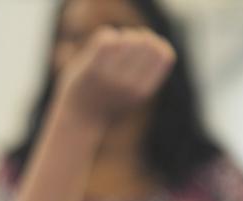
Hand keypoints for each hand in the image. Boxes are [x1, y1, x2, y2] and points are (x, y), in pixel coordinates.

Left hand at [58, 27, 176, 125]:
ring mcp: (110, 77)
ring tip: (111, 46)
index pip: (165, 55)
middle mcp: (129, 85)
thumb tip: (150, 40)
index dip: (157, 44)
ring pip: (126, 37)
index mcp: (143, 92)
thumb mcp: (133, 93)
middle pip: (146, 42)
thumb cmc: (107, 104)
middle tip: (125, 44)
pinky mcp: (91, 69)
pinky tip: (97, 48)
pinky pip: (106, 37)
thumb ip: (144, 72)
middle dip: (138, 36)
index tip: (145, 47)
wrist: (77, 121)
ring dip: (120, 36)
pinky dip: (105, 36)